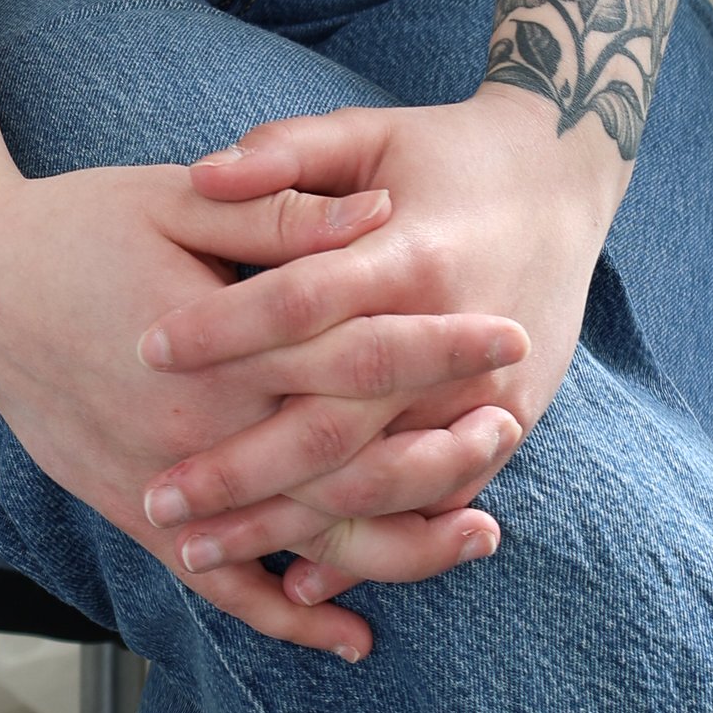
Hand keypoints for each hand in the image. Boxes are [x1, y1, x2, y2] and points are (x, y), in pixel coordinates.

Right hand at [0, 159, 527, 657]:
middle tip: (512, 426)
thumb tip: (377, 213)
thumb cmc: (80, 224)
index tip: (508, 336)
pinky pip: (221, 585)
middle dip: (440, 448)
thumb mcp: (179, 200)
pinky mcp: (136, 514)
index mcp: (218, 348)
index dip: (438, 346)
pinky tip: (350, 632)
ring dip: (396, 543)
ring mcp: (167, 486)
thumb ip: (279, 217)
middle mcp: (197, 432)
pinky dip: (288, 613)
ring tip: (478, 534)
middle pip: (346, 461)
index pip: (356, 355)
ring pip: (301, 537)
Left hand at [137, 91, 624, 601]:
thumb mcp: (370, 130)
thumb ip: (288, 152)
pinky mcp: (508, 424)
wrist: (563, 177)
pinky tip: (299, 582)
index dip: (223, 327)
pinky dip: (367, 550)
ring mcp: (485, 391)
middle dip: (240, 469)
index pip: (302, 299)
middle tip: (157, 499)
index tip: (148, 349)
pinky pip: (430, 507)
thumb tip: (203, 171)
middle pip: (331, 419)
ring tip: (197, 551)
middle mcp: (448, 334)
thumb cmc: (448, 150)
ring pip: (375, 483)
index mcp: (408, 253)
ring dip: (286, 527)